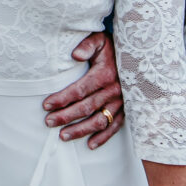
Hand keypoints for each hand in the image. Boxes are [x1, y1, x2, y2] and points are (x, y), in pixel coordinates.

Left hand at [43, 31, 123, 147]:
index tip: (46, 105)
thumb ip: (87, 45)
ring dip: (81, 130)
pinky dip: (103, 137)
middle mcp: (113, 91)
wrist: (139, 54)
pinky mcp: (126, 109)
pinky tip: (90, 145)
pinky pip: (115, 126)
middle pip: (86, 108)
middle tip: (48, 122)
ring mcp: (121, 102)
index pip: (79, 90)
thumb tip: (74, 55)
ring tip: (63, 136)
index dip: (62, 98)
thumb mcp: (100, 40)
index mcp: (104, 74)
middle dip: (66, 116)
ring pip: (99, 121)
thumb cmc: (113, 47)